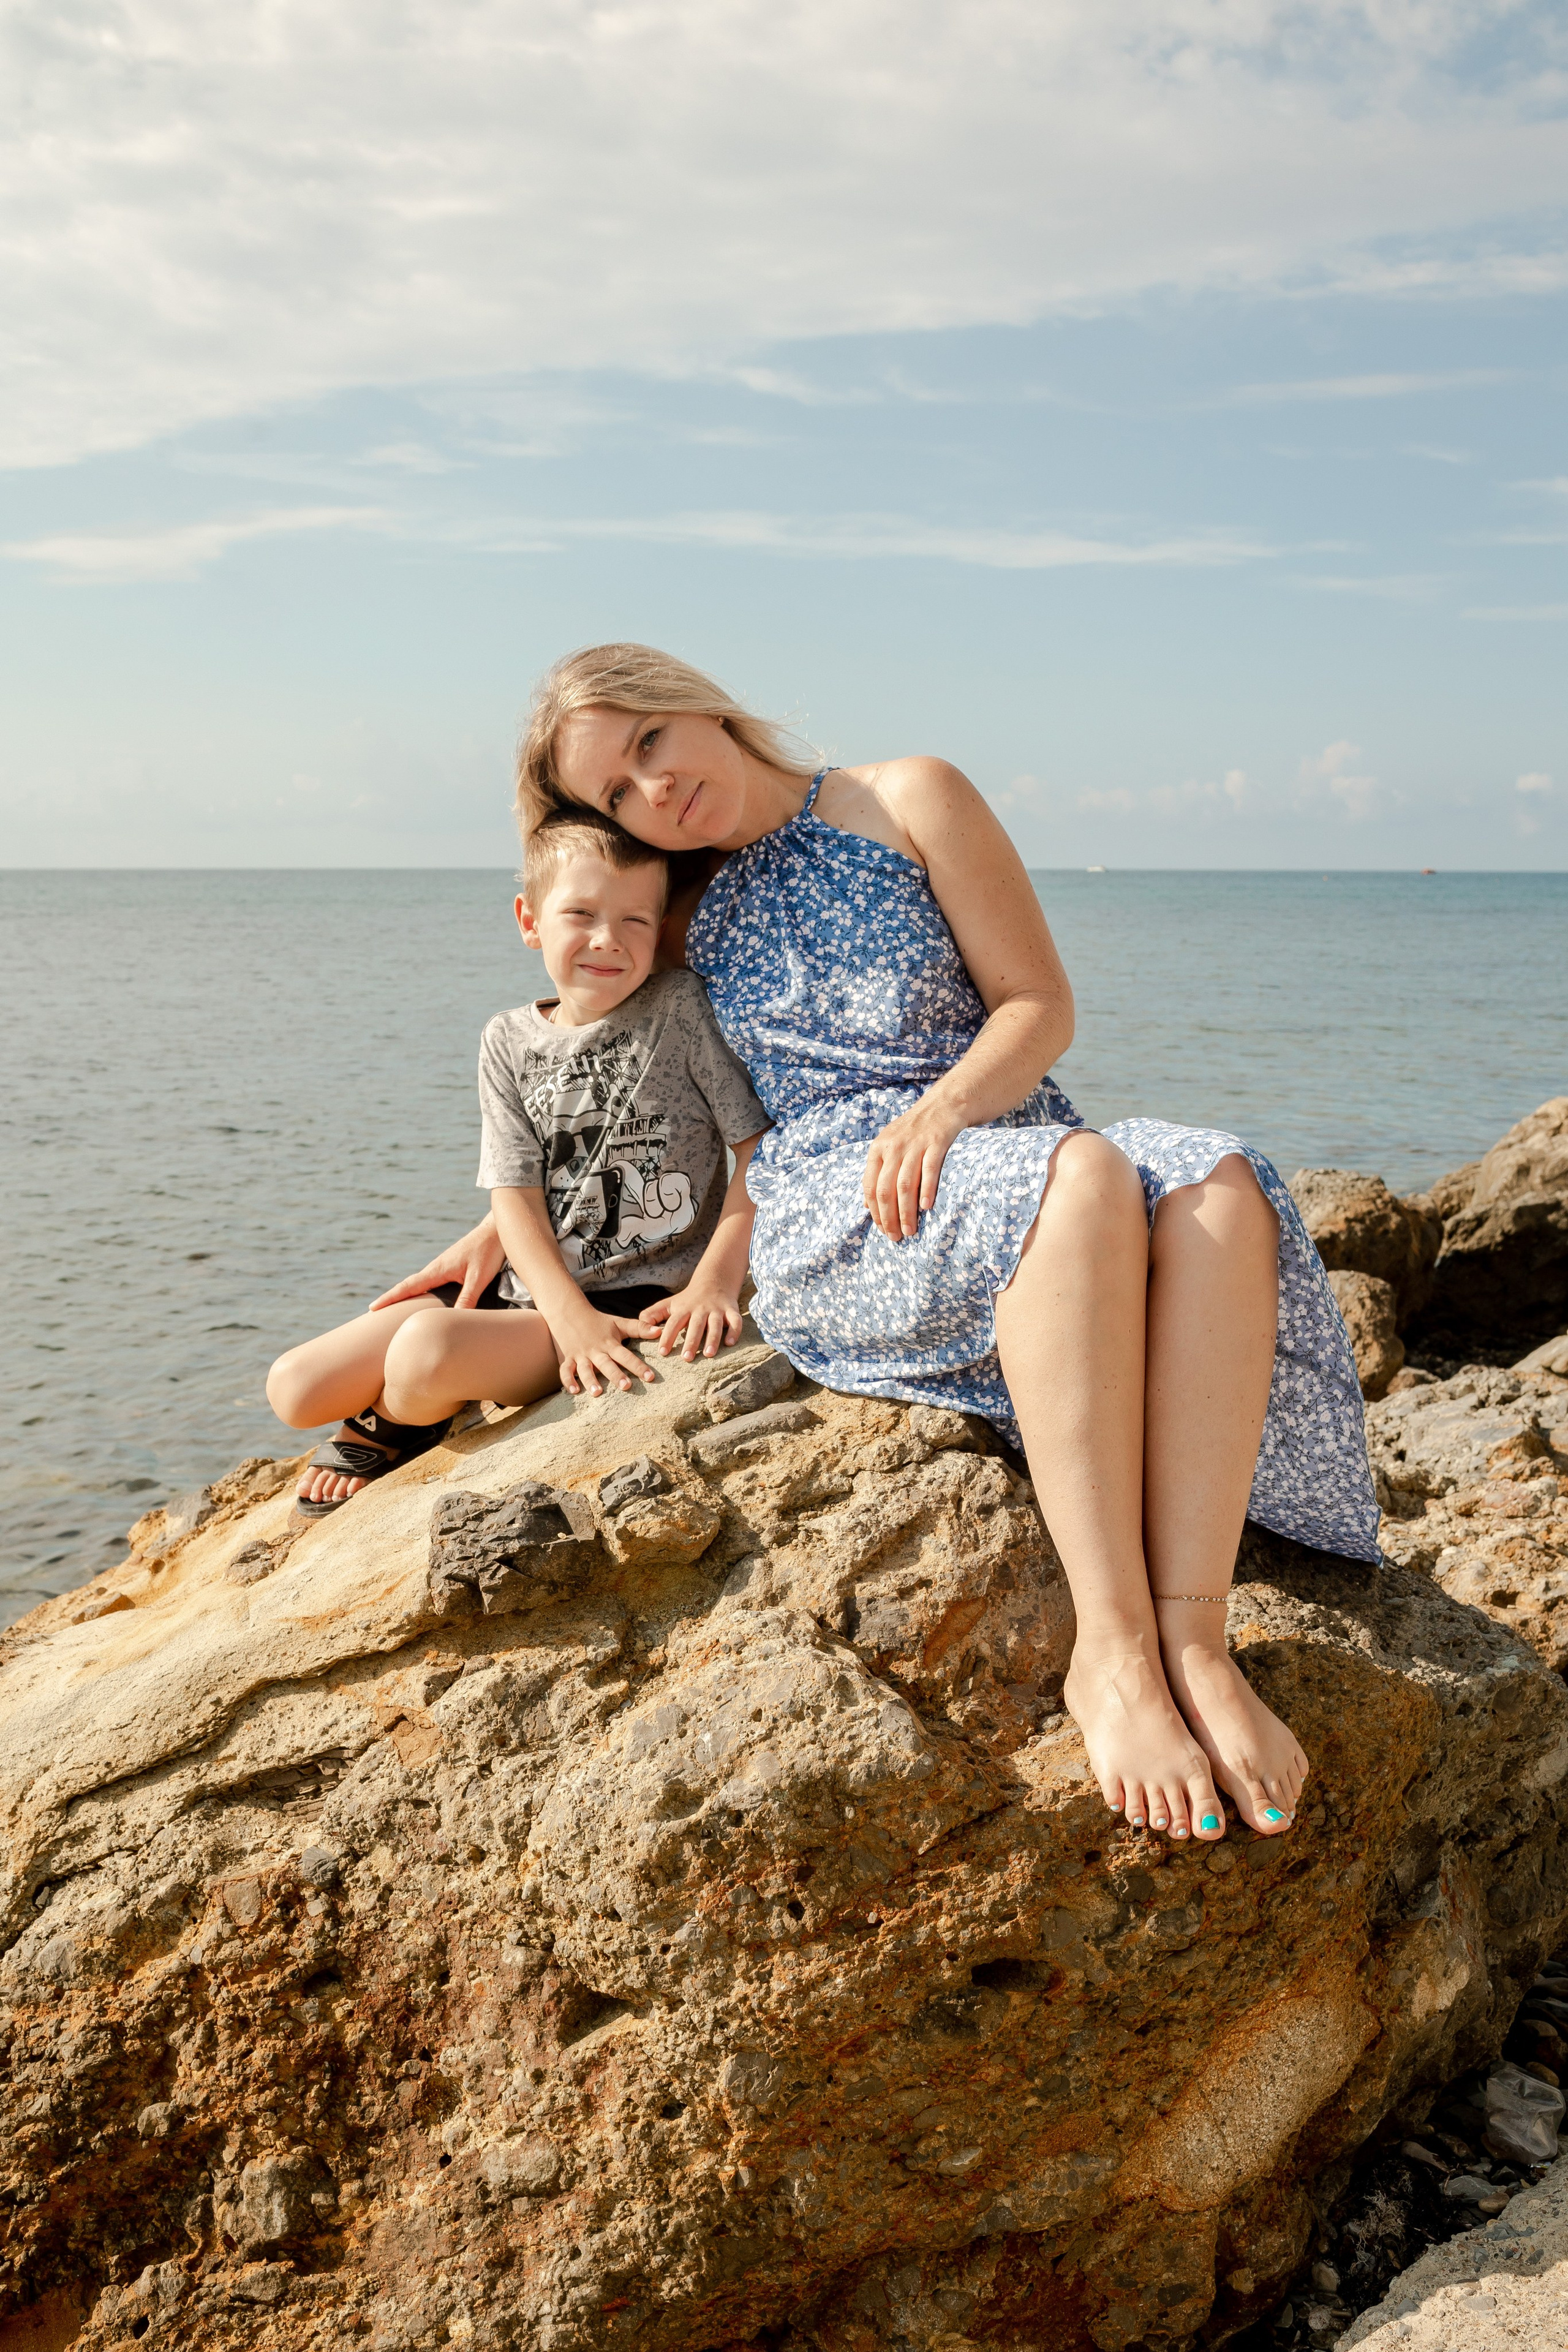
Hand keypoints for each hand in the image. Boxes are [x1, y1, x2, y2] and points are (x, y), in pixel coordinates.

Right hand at [370, 1216, 505, 1311]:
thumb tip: (453, 1320)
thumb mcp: (479, 1277)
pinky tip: (422, 1297)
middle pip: (408, 1286)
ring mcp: (442, 1267)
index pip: (408, 1286)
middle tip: (374, 1312)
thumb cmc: (488, 1251)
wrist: (496, 1230)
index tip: (372, 1307)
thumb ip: (467, 1298)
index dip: (390, 1298)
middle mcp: (436, 1268)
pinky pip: (429, 1282)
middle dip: (391, 1298)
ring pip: (418, 1283)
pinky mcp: (450, 1267)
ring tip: (392, 1309)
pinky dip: (419, 1290)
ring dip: (404, 1294)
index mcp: (437, 1269)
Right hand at [551, 1301, 659, 1397]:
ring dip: (591, 1381)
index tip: (650, 1377)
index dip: (638, 1366)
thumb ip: (639, 1328)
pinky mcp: (568, 1358)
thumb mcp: (618, 1323)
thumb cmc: (598, 1321)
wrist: (568, 1311)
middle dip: (616, 1375)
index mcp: (609, 1343)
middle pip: (606, 1364)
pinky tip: (574, 1391)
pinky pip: (565, 1370)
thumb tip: (659, 1331)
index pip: (626, 1356)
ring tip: (597, 1393)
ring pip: (585, 1369)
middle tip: (626, 1386)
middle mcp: (595, 1351)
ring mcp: (580, 1355)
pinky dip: (568, 1381)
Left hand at [643, 1282, 743, 1361]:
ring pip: (716, 1324)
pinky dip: (734, 1331)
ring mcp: (717, 1309)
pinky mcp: (731, 1310)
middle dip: (691, 1341)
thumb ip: (653, 1315)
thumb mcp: (669, 1304)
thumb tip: (641, 1328)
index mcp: (684, 1309)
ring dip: (713, 1339)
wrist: (713, 1280)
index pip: (674, 1323)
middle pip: (695, 1325)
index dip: (667, 1337)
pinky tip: (730, 1343)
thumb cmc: (688, 1299)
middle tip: (686, 1359)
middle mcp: (700, 1309)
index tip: (663, 1352)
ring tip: (709, 1354)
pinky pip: (735, 1320)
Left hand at [863, 1099, 963, 1239]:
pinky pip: (929, 1169)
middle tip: (896, 1238)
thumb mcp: (889, 1147)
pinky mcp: (936, 1142)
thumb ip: (878, 1173)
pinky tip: (926, 1207)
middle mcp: (893, 1146)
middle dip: (889, 1218)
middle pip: (886, 1189)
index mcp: (877, 1149)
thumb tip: (867, 1205)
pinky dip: (927, 1189)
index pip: (870, 1187)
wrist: (943, 1105)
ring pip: (905, 1184)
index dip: (875, 1212)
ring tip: (910, 1231)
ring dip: (906, 1212)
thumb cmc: (914, 1132)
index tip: (882, 1230)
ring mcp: (915, 1144)